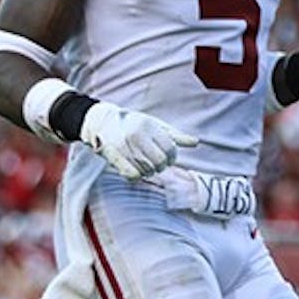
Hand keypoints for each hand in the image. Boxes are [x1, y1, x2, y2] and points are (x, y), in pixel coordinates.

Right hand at [80, 102, 196, 179]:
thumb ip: (175, 135)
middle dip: (162, 166)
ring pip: (147, 170)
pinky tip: (137, 172)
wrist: (103, 121)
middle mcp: (137, 136)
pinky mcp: (113, 156)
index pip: (170, 149)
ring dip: (149, 171)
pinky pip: (132, 175)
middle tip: (158, 164)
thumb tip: (195, 143)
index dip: (172, 157)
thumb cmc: (134, 123)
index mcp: (149, 126)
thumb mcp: (156, 125)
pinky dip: (137, 176)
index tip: (168, 158)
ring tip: (147, 166)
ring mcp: (125, 146)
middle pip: (160, 161)